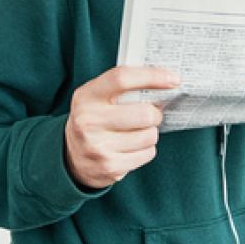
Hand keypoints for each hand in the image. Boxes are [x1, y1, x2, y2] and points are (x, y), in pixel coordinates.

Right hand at [64, 66, 179, 189]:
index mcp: (86, 97)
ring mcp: (98, 146)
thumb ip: (122, 87)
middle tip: (152, 114)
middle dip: (155, 113)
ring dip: (150, 133)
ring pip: (149, 135)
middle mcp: (89, 121)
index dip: (151, 76)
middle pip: (144, 113)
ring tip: (137, 132)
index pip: (121, 78)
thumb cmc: (93, 119)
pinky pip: (147, 154)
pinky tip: (132, 147)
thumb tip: (165, 80)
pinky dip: (146, 149)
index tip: (173, 79)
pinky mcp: (109, 167)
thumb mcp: (96, 98)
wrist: (71, 156)